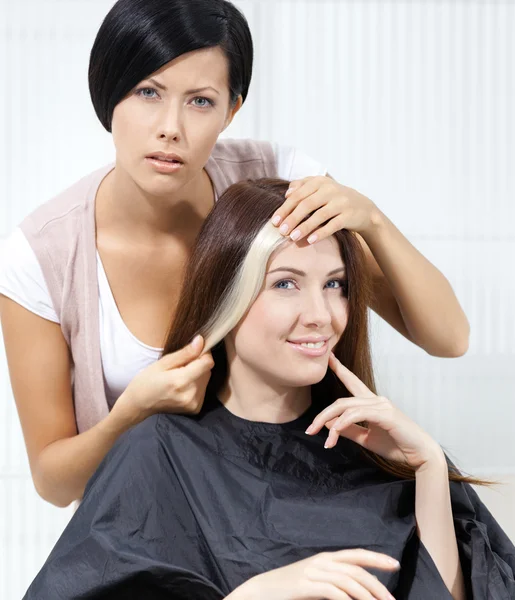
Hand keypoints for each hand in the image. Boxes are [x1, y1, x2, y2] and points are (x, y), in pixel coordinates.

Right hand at [117, 335, 213, 420]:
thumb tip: (201, 341)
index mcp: (181, 381)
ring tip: (179, 376)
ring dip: (197, 373)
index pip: (207, 362)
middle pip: (207, 370)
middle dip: (198, 363)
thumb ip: (185, 353)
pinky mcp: (195, 408)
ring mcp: (194, 404)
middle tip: (180, 365)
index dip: (204, 353)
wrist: (139, 405)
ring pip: (206, 378)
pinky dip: (196, 384)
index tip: (194, 350)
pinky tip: (182, 385)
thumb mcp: (163, 363)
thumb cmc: (146, 381)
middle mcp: (191, 394)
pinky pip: (203, 388)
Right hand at [229, 549, 398, 599]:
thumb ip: (333, 578)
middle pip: (356, 570)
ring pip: (348, 581)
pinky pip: (332, 592)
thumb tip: (357, 587)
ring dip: (367, 596)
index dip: (376, 558)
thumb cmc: (289, 587)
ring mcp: (313, 572)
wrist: (262, 589)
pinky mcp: (306, 586)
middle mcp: (322, 561)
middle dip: (377, 585)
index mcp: (325, 557)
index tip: (395, 564)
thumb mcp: (314, 577)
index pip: (356, 554)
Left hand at [271, 175, 381, 243]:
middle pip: (307, 204)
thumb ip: (303, 187)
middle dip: (292, 218)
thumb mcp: (321, 188)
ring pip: (319, 215)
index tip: (274, 221)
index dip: (285, 208)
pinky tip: (310, 241)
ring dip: (304, 227)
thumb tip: (286, 193)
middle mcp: (331, 190)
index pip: (298, 195)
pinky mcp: (349, 215)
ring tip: (292, 238)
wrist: (363, 209)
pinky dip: (321, 233)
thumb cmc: (335, 200)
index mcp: (320, 182)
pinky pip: (333, 225)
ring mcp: (341, 202)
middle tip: (281, 231)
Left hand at [305, 353, 443, 470]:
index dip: (340, 369)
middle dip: (323, 415)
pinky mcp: (386, 413)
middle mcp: (376, 400)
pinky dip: (343, 422)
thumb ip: (349, 429)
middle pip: (341, 401)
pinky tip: (336, 432)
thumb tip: (329, 424)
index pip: (352, 382)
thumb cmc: (397, 446)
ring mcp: (382, 405)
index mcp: (373, 403)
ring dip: (331, 423)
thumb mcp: (366, 438)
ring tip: (325, 441)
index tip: (329, 357)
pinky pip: (358, 414)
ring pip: (346, 407)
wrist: (420, 456)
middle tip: (310, 430)